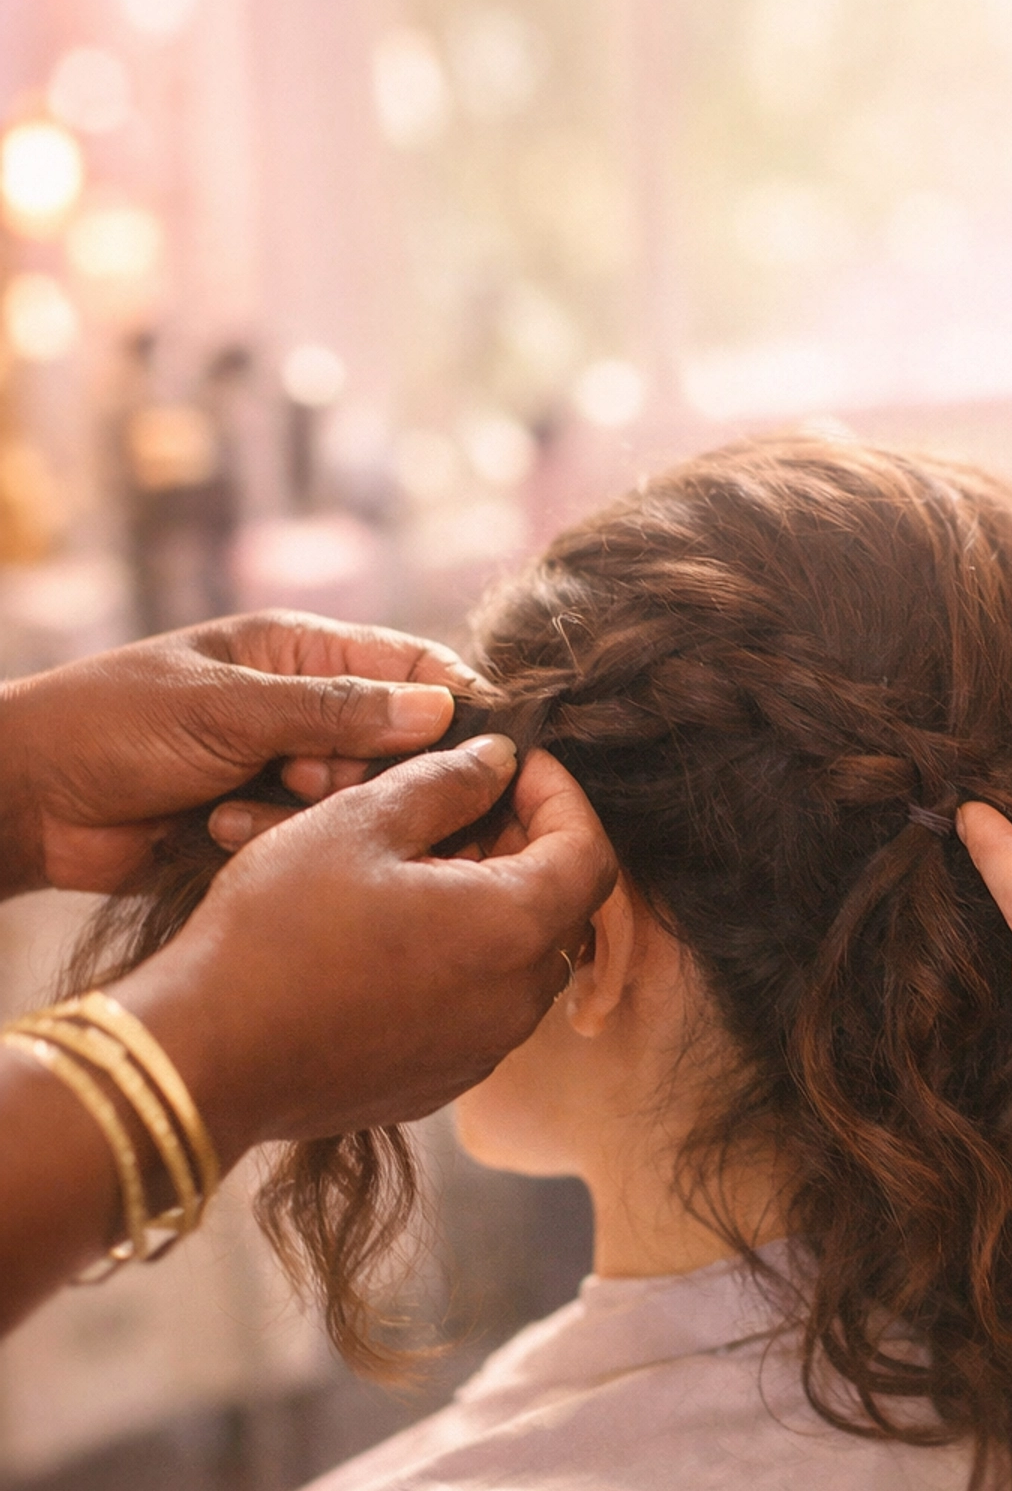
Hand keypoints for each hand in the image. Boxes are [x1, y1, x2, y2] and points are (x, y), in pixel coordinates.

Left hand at [0, 613, 492, 897]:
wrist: (28, 801)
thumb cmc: (112, 727)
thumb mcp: (226, 708)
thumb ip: (334, 711)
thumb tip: (440, 709)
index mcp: (298, 651)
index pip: (410, 663)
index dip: (455, 701)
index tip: (487, 748)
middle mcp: (303, 707)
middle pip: (397, 743)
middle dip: (370, 772)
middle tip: (322, 783)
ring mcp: (284, 767)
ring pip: (356, 799)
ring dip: (312, 810)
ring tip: (248, 804)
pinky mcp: (264, 825)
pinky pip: (312, 838)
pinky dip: (275, 839)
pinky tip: (219, 830)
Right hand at [113, 737, 616, 1157]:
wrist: (208, 1055)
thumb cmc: (278, 930)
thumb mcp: (361, 823)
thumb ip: (447, 782)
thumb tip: (497, 762)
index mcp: (514, 928)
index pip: (590, 851)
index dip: (562, 796)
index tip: (516, 765)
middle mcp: (516, 1001)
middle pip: (561, 907)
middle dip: (526, 845)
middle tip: (464, 804)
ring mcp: (481, 1050)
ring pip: (520, 958)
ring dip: (492, 903)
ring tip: (419, 863)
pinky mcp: (440, 1080)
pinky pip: (478, 1006)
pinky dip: (460, 959)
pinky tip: (392, 931)